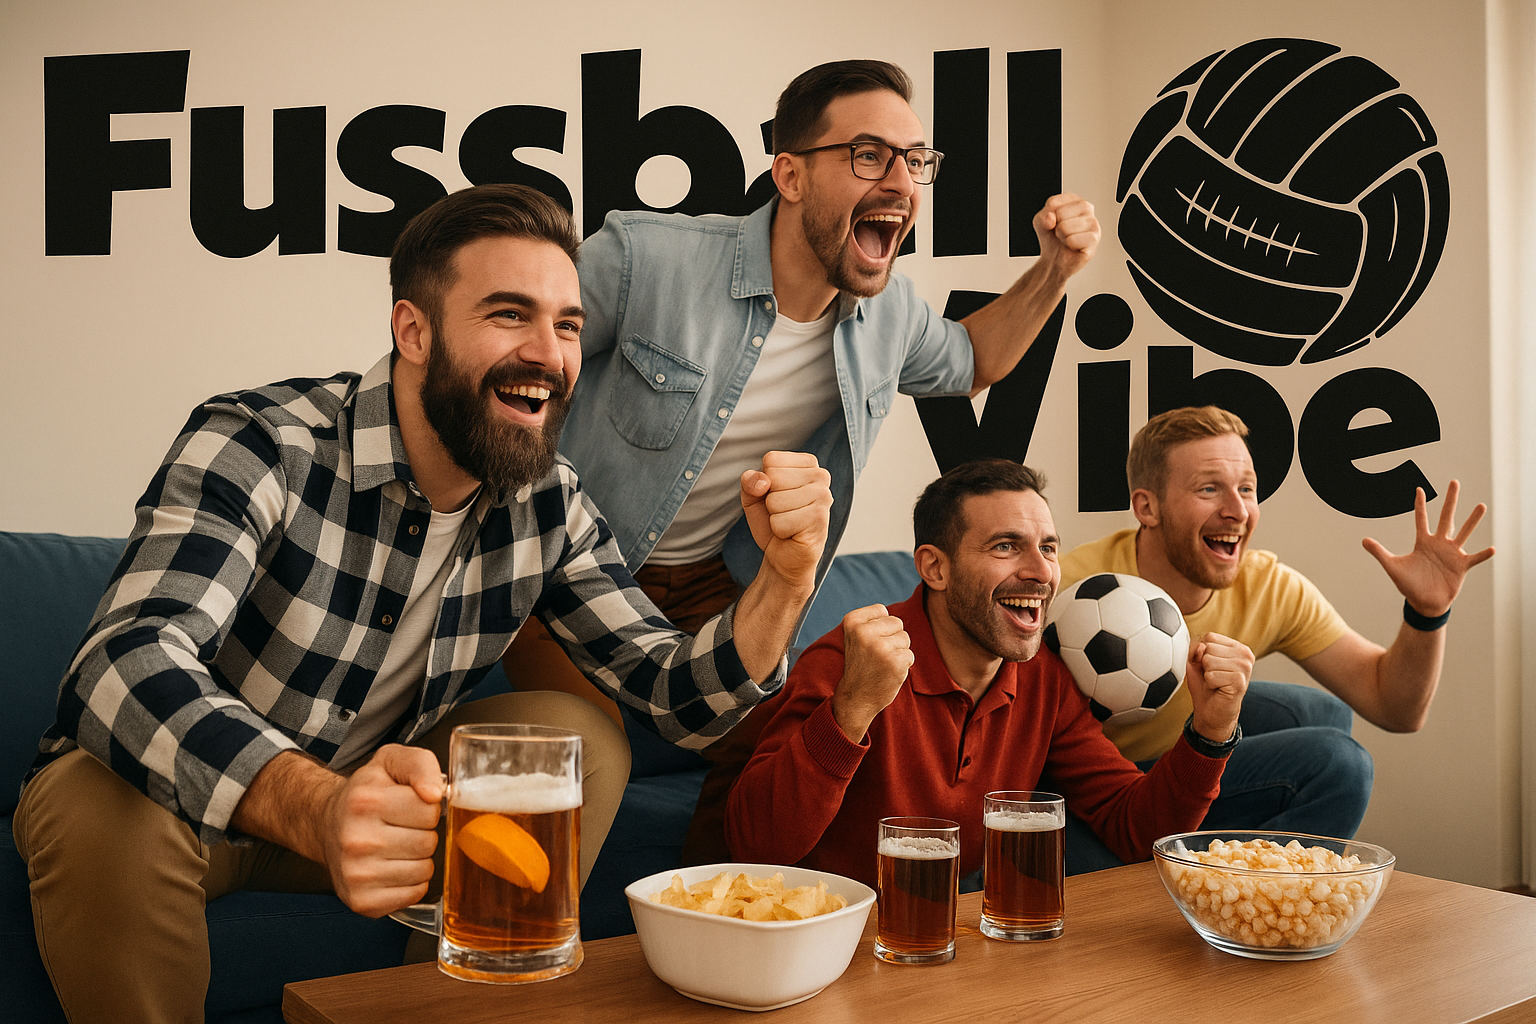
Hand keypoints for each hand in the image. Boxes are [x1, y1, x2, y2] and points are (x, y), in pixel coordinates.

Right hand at [320, 744, 444, 916]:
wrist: (326, 824)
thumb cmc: (365, 794)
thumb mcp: (391, 762)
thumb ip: (420, 764)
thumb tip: (435, 793)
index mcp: (365, 802)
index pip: (430, 809)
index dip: (426, 806)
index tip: (408, 805)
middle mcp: (355, 840)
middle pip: (428, 842)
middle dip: (422, 832)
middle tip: (400, 826)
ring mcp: (356, 874)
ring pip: (424, 870)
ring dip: (418, 858)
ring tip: (395, 845)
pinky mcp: (361, 901)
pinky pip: (414, 893)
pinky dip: (411, 882)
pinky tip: (391, 866)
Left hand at [740, 451, 832, 589]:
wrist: (784, 556)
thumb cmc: (772, 522)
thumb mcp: (753, 496)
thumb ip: (750, 481)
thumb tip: (762, 482)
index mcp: (808, 463)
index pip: (771, 460)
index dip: (764, 482)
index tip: (778, 495)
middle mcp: (821, 476)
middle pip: (773, 478)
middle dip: (769, 501)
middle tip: (783, 513)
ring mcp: (823, 497)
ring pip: (775, 501)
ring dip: (775, 518)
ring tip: (788, 523)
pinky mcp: (819, 518)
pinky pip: (780, 522)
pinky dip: (780, 531)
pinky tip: (793, 533)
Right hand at [829, 605, 913, 742]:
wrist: (856, 699)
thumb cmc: (860, 665)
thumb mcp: (856, 636)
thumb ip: (871, 620)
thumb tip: (890, 612)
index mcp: (852, 621)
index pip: (881, 610)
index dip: (880, 627)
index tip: (866, 643)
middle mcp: (863, 632)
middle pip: (896, 622)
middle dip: (892, 638)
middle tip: (876, 655)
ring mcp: (879, 647)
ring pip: (905, 638)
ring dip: (898, 652)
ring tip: (882, 664)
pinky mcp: (894, 662)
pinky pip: (910, 655)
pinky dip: (903, 665)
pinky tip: (888, 673)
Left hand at [1034, 193, 1099, 279]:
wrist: (1056, 259)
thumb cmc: (1052, 238)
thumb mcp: (1041, 221)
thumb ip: (1043, 215)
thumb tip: (1051, 218)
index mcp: (1074, 199)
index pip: (1053, 202)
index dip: (1048, 216)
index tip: (1053, 222)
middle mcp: (1086, 208)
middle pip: (1060, 214)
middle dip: (1055, 226)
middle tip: (1061, 232)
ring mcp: (1093, 223)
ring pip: (1065, 227)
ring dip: (1062, 236)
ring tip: (1067, 239)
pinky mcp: (1094, 238)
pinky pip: (1072, 240)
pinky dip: (1069, 245)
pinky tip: (1074, 245)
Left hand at [1184, 632, 1251, 744]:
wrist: (1212, 712)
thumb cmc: (1205, 686)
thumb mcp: (1196, 663)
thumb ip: (1195, 649)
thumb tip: (1200, 645)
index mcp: (1237, 646)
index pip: (1209, 637)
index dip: (1201, 653)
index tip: (1209, 666)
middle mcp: (1245, 654)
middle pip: (1208, 648)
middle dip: (1204, 664)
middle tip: (1213, 676)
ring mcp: (1244, 667)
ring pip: (1208, 660)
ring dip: (1207, 674)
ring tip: (1216, 682)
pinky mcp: (1240, 680)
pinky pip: (1211, 675)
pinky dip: (1209, 683)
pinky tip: (1218, 688)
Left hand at [1362, 480, 1493, 617]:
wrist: (1424, 602)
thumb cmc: (1409, 584)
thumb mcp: (1392, 567)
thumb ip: (1379, 552)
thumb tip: (1363, 540)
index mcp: (1423, 542)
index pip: (1420, 519)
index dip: (1419, 504)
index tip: (1419, 488)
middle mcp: (1439, 544)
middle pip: (1446, 517)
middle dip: (1450, 500)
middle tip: (1454, 482)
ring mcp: (1452, 554)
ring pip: (1464, 532)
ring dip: (1473, 520)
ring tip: (1481, 505)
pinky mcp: (1462, 566)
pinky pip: (1475, 558)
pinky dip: (1483, 554)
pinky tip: (1492, 549)